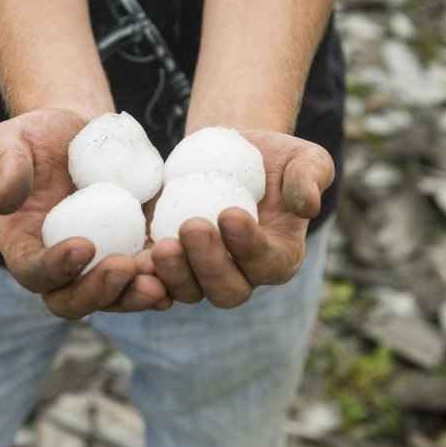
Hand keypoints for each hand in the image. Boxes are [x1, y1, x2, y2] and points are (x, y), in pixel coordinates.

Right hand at [0, 108, 169, 318]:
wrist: (82, 131)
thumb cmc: (38, 134)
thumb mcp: (10, 140)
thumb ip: (5, 168)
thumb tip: (2, 203)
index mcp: (24, 248)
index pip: (34, 272)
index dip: (55, 268)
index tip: (82, 245)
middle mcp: (60, 268)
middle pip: (74, 300)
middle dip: (101, 292)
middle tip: (125, 268)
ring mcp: (99, 265)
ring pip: (115, 298)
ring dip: (135, 295)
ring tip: (158, 282)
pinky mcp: (132, 253)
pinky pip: (146, 277)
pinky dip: (164, 280)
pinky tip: (182, 269)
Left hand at [139, 131, 334, 307]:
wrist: (226, 154)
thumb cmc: (273, 158)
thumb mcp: (305, 157)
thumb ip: (312, 177)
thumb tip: (307, 205)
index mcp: (279, 257)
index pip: (267, 263)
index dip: (250, 246)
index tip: (230, 214)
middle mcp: (242, 276)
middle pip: (227, 290)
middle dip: (209, 265)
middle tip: (192, 228)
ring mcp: (202, 275)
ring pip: (188, 291)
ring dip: (173, 274)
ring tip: (161, 247)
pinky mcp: (170, 264)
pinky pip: (156, 282)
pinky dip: (144, 278)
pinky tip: (133, 261)